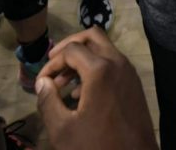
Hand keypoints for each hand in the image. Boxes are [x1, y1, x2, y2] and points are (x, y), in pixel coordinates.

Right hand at [36, 28, 156, 149]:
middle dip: (70, 47)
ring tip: (63, 83)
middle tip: (54, 63)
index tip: (41, 81)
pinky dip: (96, 69)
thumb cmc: (96, 148)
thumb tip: (42, 82)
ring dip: (83, 59)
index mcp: (100, 70)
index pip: (70, 50)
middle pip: (92, 37)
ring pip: (104, 50)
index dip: (51, 63)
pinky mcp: (134, 86)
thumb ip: (48, 101)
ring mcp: (130, 74)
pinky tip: (81, 95)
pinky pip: (113, 65)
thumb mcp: (63, 129)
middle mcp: (118, 64)